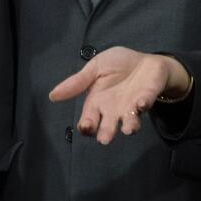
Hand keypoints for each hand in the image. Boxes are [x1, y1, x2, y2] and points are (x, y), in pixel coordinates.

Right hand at [48, 47, 189, 144]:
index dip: (87, 125)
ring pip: (130, 121)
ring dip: (130, 126)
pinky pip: (146, 103)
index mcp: (98, 103)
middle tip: (105, 139)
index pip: (89, 119)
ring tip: (128, 130)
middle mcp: (114, 110)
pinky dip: (144, 104)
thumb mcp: (94, 68)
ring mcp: (132, 106)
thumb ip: (77, 82)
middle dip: (107, 133)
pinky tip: (142, 103)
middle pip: (109, 126)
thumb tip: (52, 96)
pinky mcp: (148, 97)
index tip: (86, 127)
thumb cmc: (117, 66)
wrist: (144, 61)